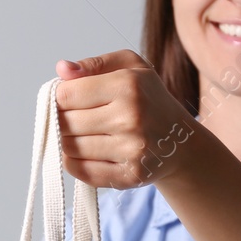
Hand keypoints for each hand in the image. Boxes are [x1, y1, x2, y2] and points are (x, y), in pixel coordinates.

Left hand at [54, 50, 200, 189]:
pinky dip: (75, 162)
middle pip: (65, 123)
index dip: (60, 97)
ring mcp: (131, 150)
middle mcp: (131, 118)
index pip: (66, 95)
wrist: (179, 142)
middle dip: (64, 120)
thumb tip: (61, 68)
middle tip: (77, 118)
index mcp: (128, 85)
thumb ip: (93, 64)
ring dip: (69, 142)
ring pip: (69, 148)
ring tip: (85, 134)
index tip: (69, 99)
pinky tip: (88, 152)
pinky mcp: (128, 176)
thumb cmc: (148, 100)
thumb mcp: (130, 68)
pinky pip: (80, 171)